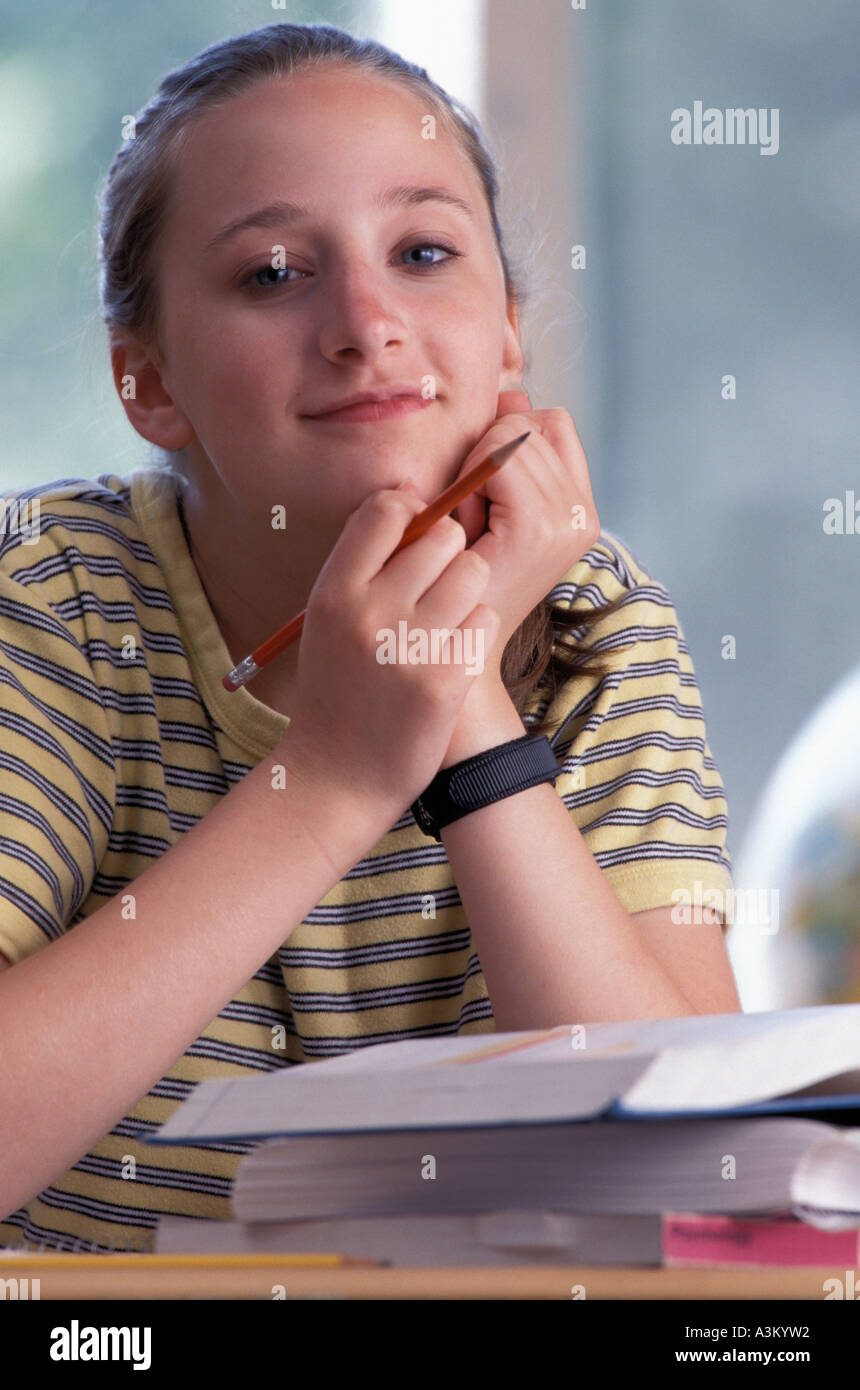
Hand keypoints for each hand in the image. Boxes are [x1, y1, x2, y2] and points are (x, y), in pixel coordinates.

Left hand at [440, 387, 600, 676]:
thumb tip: (513, 395)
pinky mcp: (540, 528)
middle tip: (474, 516)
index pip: (552, 422)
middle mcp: (584, 511)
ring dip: (474, 471)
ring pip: (510, 437)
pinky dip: (470, 481)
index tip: (489, 493)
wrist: (452, 641)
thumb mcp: (487, 502)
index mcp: (579, 504)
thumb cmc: (457, 570)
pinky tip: (468, 526)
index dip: (508, 439)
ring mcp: (568, 520)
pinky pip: (496, 460)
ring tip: (471, 525)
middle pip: (529, 423)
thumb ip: (503, 448)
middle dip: (486, 456)